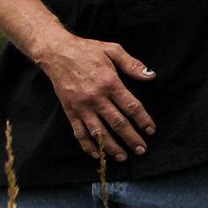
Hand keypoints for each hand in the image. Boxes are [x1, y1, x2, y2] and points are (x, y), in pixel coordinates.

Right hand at [34, 35, 157, 161]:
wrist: (56, 53)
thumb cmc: (87, 50)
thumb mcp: (113, 50)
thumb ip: (132, 64)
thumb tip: (151, 76)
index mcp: (110, 83)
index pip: (131, 107)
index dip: (143, 120)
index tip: (151, 130)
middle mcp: (96, 98)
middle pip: (117, 123)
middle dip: (131, 138)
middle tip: (142, 150)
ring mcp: (81, 107)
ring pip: (99, 132)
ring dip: (111, 147)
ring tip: (123, 157)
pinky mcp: (70, 111)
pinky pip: (79, 133)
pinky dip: (88, 146)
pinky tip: (97, 154)